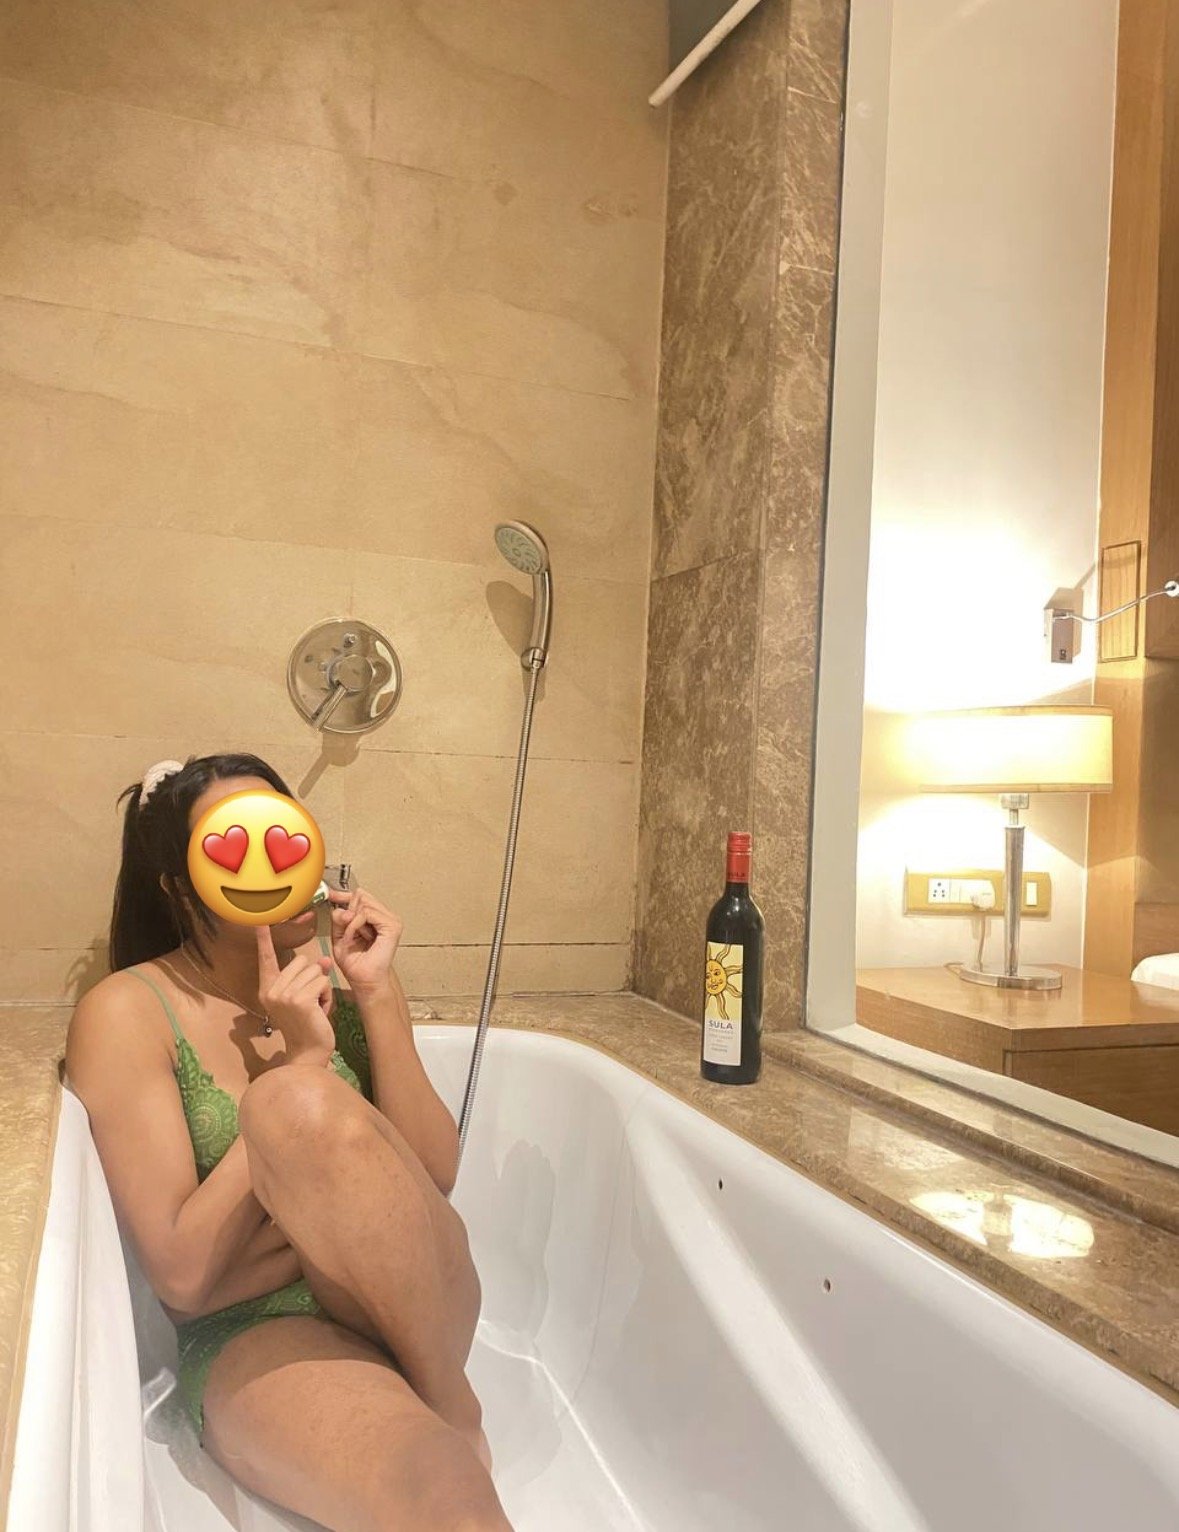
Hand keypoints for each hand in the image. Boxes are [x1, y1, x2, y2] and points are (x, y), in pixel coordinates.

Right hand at [255, 924, 335, 1061]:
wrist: (309, 1052)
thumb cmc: (307, 1024)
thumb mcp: (303, 996)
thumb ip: (307, 976)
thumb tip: (323, 960)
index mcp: (267, 989)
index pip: (266, 959)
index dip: (263, 940)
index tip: (259, 921)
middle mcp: (271, 991)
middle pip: (302, 961)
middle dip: (313, 978)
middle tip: (309, 1002)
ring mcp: (284, 995)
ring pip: (315, 970)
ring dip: (322, 988)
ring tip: (315, 1008)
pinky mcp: (300, 999)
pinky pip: (323, 981)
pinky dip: (327, 995)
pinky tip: (320, 1011)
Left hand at [327, 887, 402, 998]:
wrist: (365, 980)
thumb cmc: (356, 964)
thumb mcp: (340, 936)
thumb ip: (339, 919)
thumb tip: (340, 907)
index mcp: (374, 918)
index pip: (361, 896)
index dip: (344, 895)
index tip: (331, 895)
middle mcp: (384, 916)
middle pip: (361, 896)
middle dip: (348, 912)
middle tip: (346, 931)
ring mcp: (390, 920)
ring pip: (363, 903)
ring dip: (350, 922)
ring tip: (351, 938)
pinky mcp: (392, 926)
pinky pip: (366, 914)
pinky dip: (354, 925)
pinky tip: (354, 937)